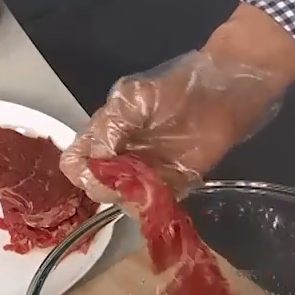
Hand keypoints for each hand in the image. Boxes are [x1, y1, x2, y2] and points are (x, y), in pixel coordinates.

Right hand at [60, 50, 285, 203]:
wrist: (220, 95)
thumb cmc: (175, 89)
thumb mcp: (134, 97)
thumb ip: (110, 126)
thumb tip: (95, 159)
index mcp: (103, 136)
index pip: (74, 163)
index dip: (79, 171)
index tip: (95, 169)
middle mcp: (118, 160)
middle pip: (95, 188)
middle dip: (105, 186)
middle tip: (126, 174)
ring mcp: (144, 175)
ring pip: (122, 201)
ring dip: (130, 196)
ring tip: (147, 178)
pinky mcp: (170, 187)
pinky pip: (153, 205)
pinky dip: (153, 203)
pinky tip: (160, 188)